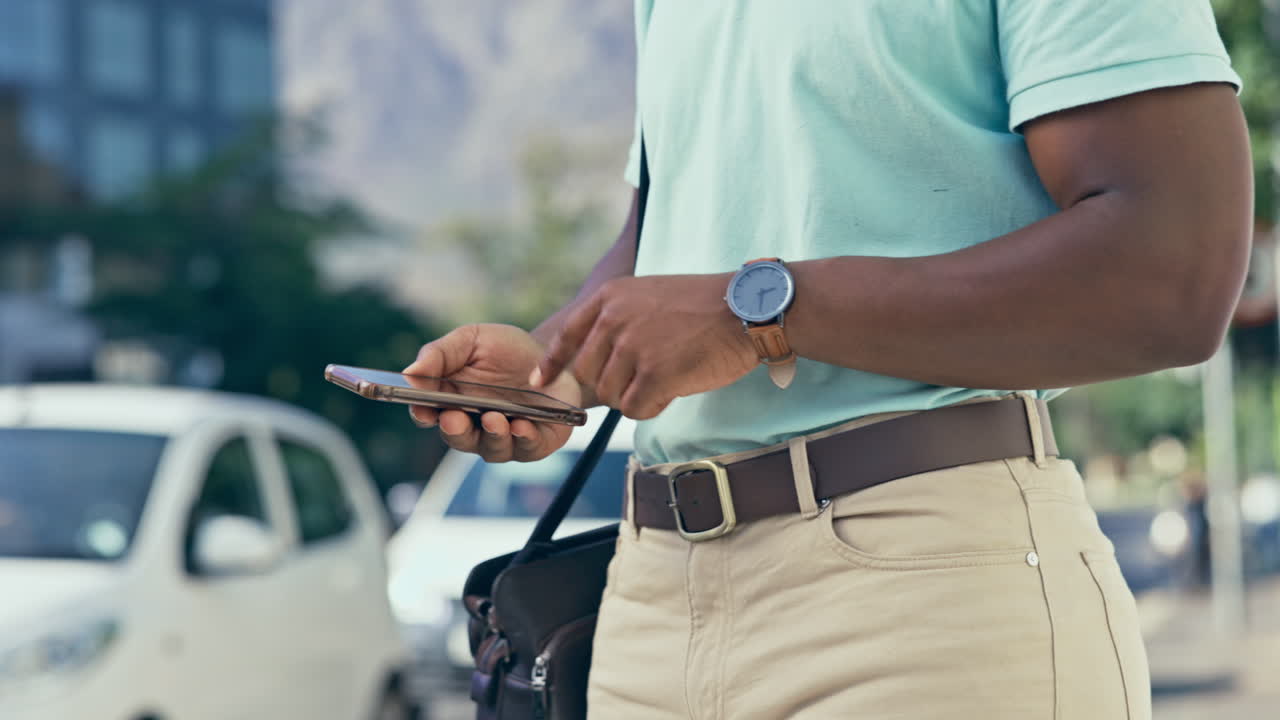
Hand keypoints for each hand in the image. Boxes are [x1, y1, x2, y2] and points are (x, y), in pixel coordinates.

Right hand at [404, 324, 582, 461]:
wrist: (554, 356)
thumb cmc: (506, 350)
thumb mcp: (472, 340)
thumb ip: (441, 354)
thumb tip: (410, 373)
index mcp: (450, 401)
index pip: (427, 415)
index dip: (422, 414)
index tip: (423, 409)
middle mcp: (473, 426)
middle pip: (457, 437)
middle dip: (455, 430)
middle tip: (454, 418)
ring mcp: (503, 438)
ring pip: (491, 448)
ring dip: (491, 436)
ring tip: (493, 419)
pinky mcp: (534, 443)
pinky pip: (527, 448)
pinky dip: (523, 439)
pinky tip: (521, 425)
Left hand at [534, 274, 757, 418]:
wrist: (746, 310)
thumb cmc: (705, 307)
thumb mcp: (650, 296)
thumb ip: (619, 321)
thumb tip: (597, 361)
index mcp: (610, 298)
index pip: (567, 336)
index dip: (552, 364)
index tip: (539, 383)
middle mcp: (614, 320)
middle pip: (588, 375)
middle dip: (612, 385)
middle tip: (645, 379)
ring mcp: (633, 347)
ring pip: (612, 396)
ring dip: (636, 397)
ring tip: (668, 378)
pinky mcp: (654, 374)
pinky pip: (635, 409)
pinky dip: (653, 407)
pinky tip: (674, 390)